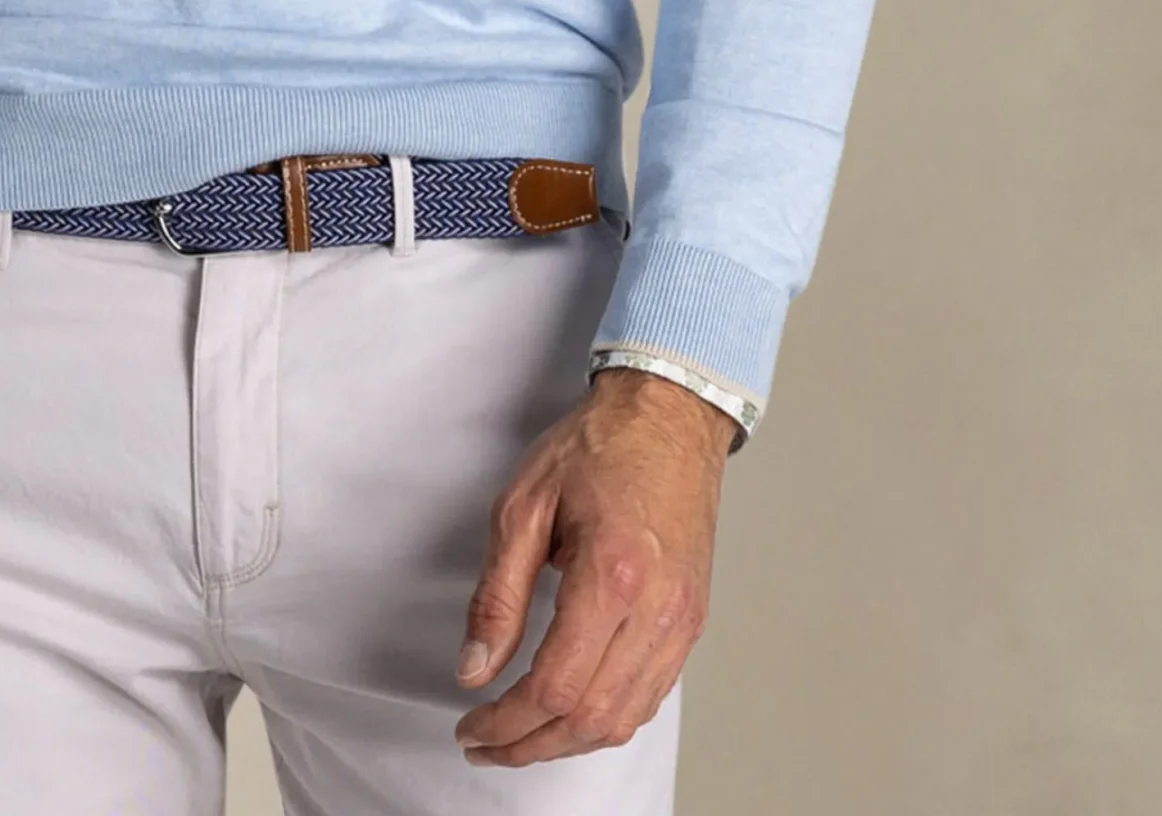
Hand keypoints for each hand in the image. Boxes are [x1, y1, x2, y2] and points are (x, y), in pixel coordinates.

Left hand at [453, 366, 729, 765]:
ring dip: (567, 742)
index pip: (555, 686)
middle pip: (591, 717)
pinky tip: (570, 712)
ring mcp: (681, 621)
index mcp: (611, 576)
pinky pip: (650, 696)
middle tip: (485, 743)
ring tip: (520, 738)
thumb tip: (474, 670)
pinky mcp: (691, 621)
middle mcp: (657, 610)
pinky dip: (605, 718)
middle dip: (530, 744)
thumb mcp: (523, 505)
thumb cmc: (598, 447)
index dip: (506, 721)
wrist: (667, 416)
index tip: (470, 726)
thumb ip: (497, 595)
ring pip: (624, 718)